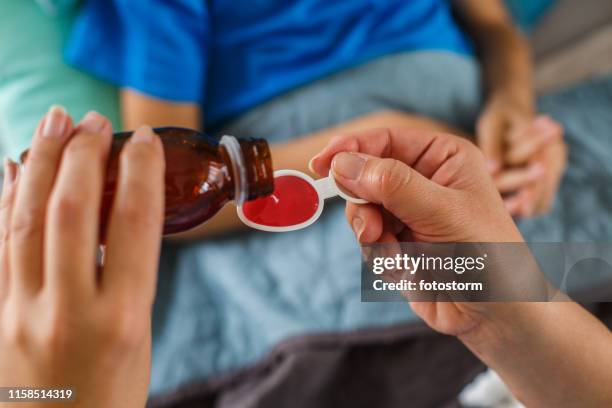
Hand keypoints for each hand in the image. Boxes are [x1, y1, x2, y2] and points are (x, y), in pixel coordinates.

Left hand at [0, 107, 164, 406]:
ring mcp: (20, 314)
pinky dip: (1, 200)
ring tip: (54, 120)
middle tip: (95, 120)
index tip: (144, 139)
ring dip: (40, 162)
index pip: (134, 225)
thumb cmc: (111, 394)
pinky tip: (10, 168)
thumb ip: (130, 277)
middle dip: (84, 155)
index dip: (140, 171)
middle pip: (71, 213)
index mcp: (123, 319)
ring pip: (23, 221)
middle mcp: (69, 311)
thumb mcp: (139, 337)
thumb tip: (120, 216)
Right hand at [310, 128, 523, 335]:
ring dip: (372, 235)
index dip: (350, 148)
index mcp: (442, 158)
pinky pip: (367, 240)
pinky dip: (381, 256)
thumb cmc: (486, 255)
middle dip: (363, 205)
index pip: (386, 140)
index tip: (321, 164)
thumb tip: (342, 164)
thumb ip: (391, 184)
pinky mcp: (397, 242)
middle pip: (365, 176)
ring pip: (361, 211)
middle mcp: (423, 181)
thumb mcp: (441, 211)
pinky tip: (408, 268)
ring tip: (396, 253)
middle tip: (370, 228)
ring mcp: (408, 213)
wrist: (495, 314)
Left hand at [477, 96, 566, 216]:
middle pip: (545, 188)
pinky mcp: (543, 177)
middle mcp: (555, 155)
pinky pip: (537, 198)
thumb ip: (493, 146)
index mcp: (548, 141)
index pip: (542, 172)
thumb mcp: (493, 125)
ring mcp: (552, 167)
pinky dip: (525, 206)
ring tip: (507, 218)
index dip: (529, 191)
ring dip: (527, 208)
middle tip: (513, 219)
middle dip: (529, 204)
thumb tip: (492, 170)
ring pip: (542, 198)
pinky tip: (507, 213)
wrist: (513, 111)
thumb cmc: (500, 117)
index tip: (516, 208)